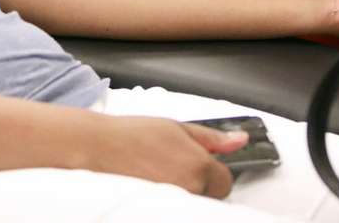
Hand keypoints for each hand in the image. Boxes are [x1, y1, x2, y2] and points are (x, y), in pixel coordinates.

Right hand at [88, 116, 245, 198]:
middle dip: (198, 181)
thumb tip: (240, 140)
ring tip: (158, 173)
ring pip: (193, 202)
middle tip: (171, 165)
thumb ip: (212, 138)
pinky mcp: (158, 211)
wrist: (98, 148)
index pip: (225, 181)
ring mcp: (174, 204)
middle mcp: (190, 189)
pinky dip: (168, 199)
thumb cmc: (133, 135)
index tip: (196, 161)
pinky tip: (152, 183)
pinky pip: (175, 207)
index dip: (212, 170)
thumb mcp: (177, 128)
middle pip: (210, 194)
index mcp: (198, 166)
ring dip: (183, 189)